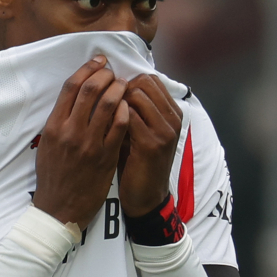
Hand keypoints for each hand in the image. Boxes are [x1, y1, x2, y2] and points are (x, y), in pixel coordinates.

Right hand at [33, 56, 129, 228]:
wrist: (59, 208)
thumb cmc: (53, 175)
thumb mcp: (48, 144)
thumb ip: (60, 120)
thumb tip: (75, 97)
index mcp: (53, 126)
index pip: (71, 87)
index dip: (87, 68)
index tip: (98, 61)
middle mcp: (70, 131)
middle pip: (90, 89)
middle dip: (106, 75)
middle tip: (113, 72)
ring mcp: (89, 144)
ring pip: (108, 105)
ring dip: (119, 90)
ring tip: (124, 85)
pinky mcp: (105, 156)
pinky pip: (120, 127)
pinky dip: (126, 112)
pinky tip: (129, 108)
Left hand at [118, 75, 182, 217]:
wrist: (145, 197)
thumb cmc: (138, 162)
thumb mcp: (141, 131)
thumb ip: (134, 110)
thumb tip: (112, 86)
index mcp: (172, 113)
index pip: (150, 79)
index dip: (128, 82)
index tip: (113, 93)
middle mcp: (173, 118)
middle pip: (144, 83)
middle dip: (121, 88)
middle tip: (106, 102)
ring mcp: (165, 131)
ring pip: (136, 95)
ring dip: (116, 100)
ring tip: (104, 114)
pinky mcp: (152, 144)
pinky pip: (129, 116)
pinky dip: (114, 116)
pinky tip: (103, 126)